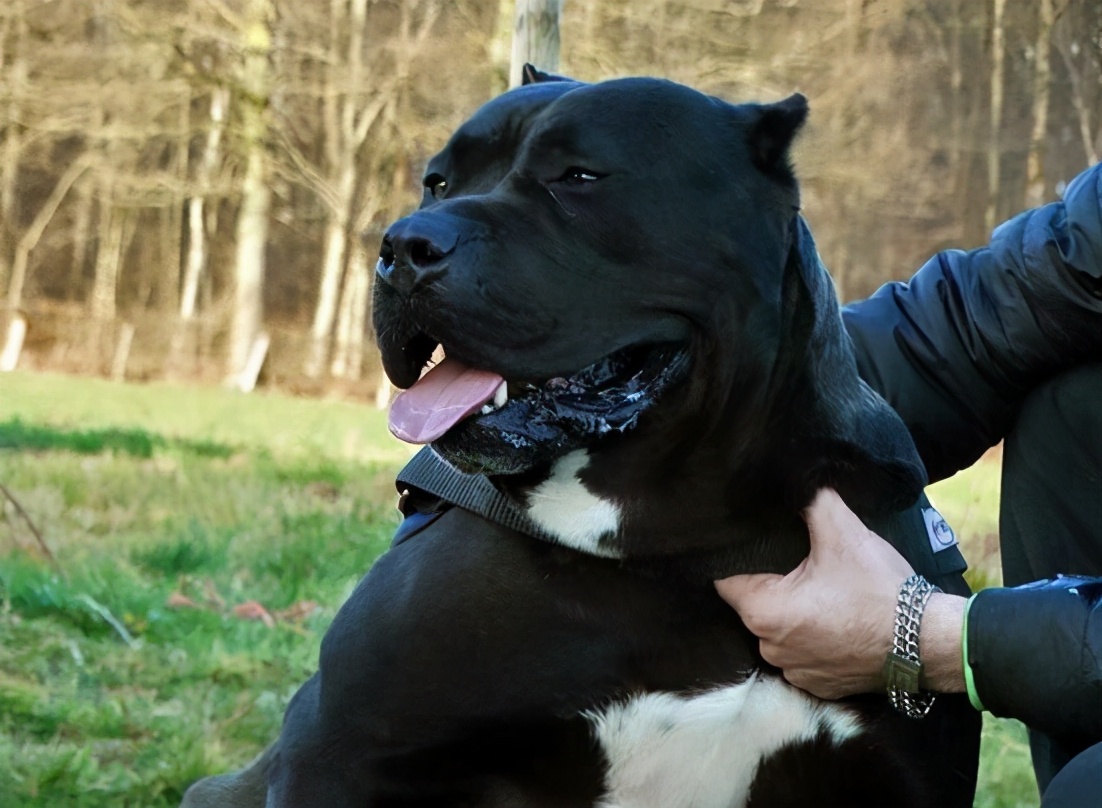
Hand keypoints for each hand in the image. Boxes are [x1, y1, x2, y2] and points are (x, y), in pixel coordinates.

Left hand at [715, 488, 915, 698]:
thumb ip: (811, 501)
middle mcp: (770, 648)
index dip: (740, 561)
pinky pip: (803, 654)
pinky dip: (816, 640)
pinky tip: (838, 622)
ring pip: (779, 631)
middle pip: (754, 606)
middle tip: (803, 568)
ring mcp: (795, 672)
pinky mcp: (820, 686)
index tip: (759, 550)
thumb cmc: (879, 590)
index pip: (728, 581)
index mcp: (763, 612)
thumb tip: (796, 482)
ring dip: (795, 615)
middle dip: (772, 586)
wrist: (928, 642)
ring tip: (824, 595)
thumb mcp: (843, 532)